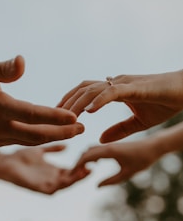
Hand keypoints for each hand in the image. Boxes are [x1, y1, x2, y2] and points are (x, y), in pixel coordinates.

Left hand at [0, 145, 88, 193]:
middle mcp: (51, 178)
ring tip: (85, 171)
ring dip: (75, 179)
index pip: (71, 170)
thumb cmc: (20, 157)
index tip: (91, 158)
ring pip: (64, 184)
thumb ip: (52, 149)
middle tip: (92, 165)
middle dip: (82, 174)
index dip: (81, 165)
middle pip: (71, 178)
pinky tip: (68, 178)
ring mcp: (45, 183)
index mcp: (53, 170)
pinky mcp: (37, 188)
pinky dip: (62, 184)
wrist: (4, 162)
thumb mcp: (40, 151)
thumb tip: (66, 145)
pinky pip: (53, 189)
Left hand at [58, 71, 182, 141]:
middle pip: (83, 88)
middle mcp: (116, 83)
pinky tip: (88, 112)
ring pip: (93, 89)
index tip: (59, 115)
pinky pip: (112, 92)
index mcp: (114, 90)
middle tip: (55, 116)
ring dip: (78, 103)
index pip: (86, 92)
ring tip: (68, 118)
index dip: (71, 102)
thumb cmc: (165, 103)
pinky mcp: (135, 86)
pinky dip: (98, 100)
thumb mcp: (138, 123)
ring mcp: (124, 83)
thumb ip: (118, 130)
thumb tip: (100, 138)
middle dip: (67, 101)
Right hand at [72, 139, 159, 186]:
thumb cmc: (142, 160)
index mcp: (109, 151)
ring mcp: (109, 145)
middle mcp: (106, 146)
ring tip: (83, 171)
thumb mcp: (127, 174)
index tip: (72, 175)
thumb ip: (111, 181)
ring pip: (90, 150)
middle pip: (85, 152)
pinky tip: (96, 164)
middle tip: (75, 175)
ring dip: (84, 159)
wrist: (153, 146)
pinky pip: (96, 149)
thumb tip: (96, 186)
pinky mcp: (112, 146)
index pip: (86, 157)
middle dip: (78, 163)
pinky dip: (91, 156)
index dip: (77, 166)